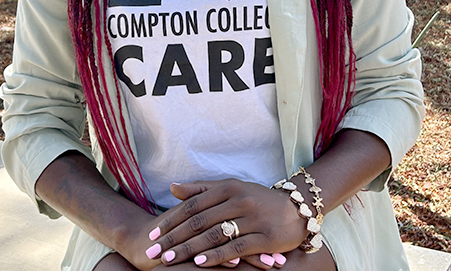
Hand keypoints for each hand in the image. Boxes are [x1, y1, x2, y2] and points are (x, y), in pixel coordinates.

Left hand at [142, 179, 309, 267]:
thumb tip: (172, 187)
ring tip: (169, 259)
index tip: (154, 233)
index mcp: (228, 187)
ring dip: (189, 249)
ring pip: (214, 235)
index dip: (172, 219)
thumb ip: (201, 189)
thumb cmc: (257, 199)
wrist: (297, 208)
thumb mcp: (231, 188)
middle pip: (199, 221)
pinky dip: (217, 256)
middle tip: (154, 250)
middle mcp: (239, 200)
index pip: (193, 204)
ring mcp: (252, 218)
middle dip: (174, 237)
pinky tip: (200, 263)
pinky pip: (236, 248)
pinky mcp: (265, 237)